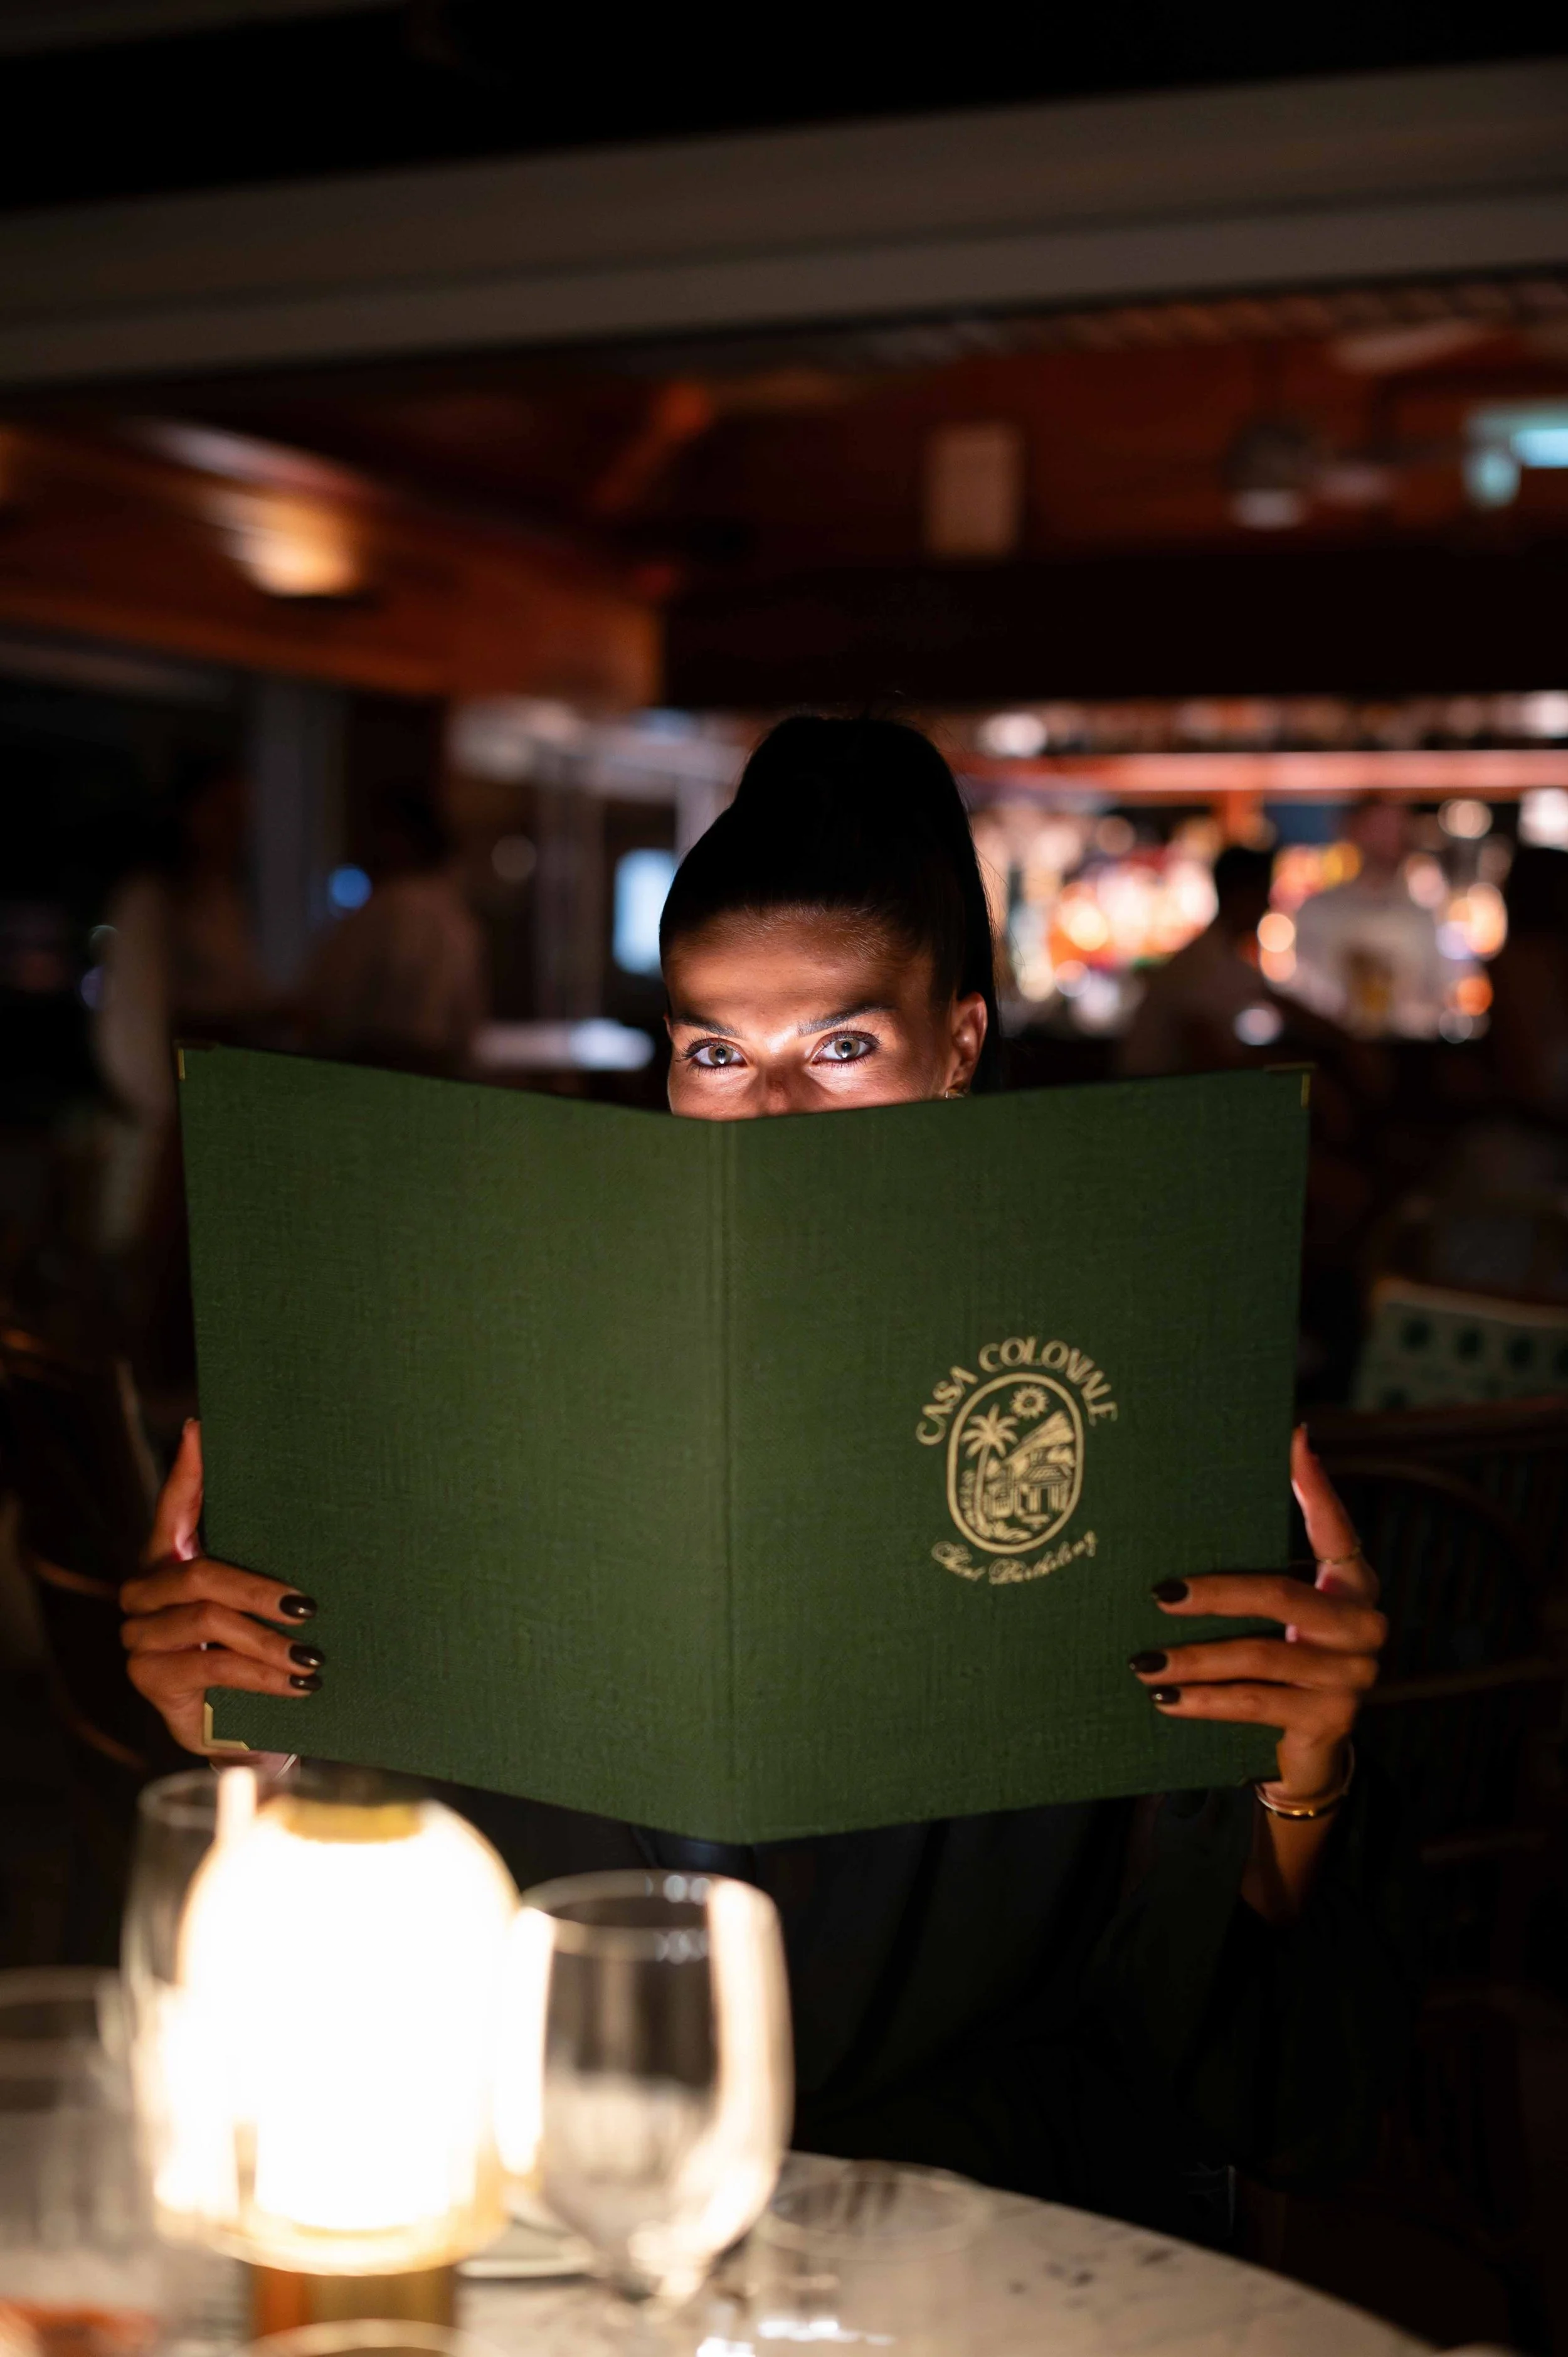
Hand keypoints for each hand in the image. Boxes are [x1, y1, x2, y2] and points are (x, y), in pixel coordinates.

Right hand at [120, 1421, 322, 1755]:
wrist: (250, 1733)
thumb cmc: (264, 1652)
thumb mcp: (267, 1603)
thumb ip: (269, 1560)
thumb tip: (322, 1500)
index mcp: (171, 1559)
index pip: (174, 1508)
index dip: (187, 1470)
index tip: (200, 1428)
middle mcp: (147, 1591)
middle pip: (200, 1575)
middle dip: (259, 1590)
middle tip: (309, 1606)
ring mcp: (141, 1635)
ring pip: (207, 1621)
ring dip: (268, 1640)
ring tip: (314, 1656)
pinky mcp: (150, 1677)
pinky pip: (212, 1666)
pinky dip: (262, 1675)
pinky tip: (300, 1684)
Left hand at [1130, 1426, 1384, 1802]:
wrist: (1304, 1746)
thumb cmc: (1278, 1657)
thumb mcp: (1275, 1610)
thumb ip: (1257, 1561)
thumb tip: (1226, 1483)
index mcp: (1352, 1583)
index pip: (1335, 1528)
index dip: (1317, 1486)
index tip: (1293, 1439)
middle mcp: (1363, 1625)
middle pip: (1281, 1595)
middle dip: (1214, 1593)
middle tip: (1159, 1594)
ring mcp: (1352, 1676)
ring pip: (1261, 1655)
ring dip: (1194, 1659)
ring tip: (1143, 1661)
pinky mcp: (1330, 1719)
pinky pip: (1256, 1703)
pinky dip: (1205, 1701)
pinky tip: (1166, 1698)